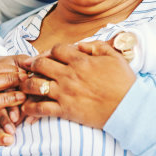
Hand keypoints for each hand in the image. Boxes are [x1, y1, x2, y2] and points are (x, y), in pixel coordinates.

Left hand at [20, 41, 135, 128]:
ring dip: (27, 84)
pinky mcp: (65, 110)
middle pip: (40, 64)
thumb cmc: (123, 81)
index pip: (56, 49)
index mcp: (80, 60)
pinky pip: (40, 108)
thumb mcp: (113, 56)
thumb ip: (95, 46)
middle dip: (32, 63)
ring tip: (26, 85)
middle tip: (29, 66)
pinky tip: (27, 107)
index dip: (50, 51)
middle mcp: (69, 75)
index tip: (49, 55)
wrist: (128, 107)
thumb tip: (80, 44)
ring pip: (35, 85)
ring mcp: (65, 93)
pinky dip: (30, 108)